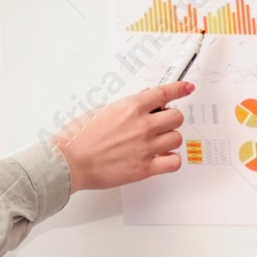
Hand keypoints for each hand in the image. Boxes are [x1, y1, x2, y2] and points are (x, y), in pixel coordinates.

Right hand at [48, 81, 193, 191]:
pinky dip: (170, 160)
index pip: (164, 93)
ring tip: (155, 143)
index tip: (186, 88)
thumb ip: (126, 106)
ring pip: (177, 139)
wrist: (70, 162)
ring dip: (169, 140)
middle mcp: (143, 125)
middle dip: (170, 119)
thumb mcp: (101, 110)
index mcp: (131, 107)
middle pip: (177, 117)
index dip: (179, 89)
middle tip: (160, 124)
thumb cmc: (78, 137)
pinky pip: (174, 162)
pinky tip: (160, 158)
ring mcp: (146, 147)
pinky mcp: (145, 168)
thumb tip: (142, 100)